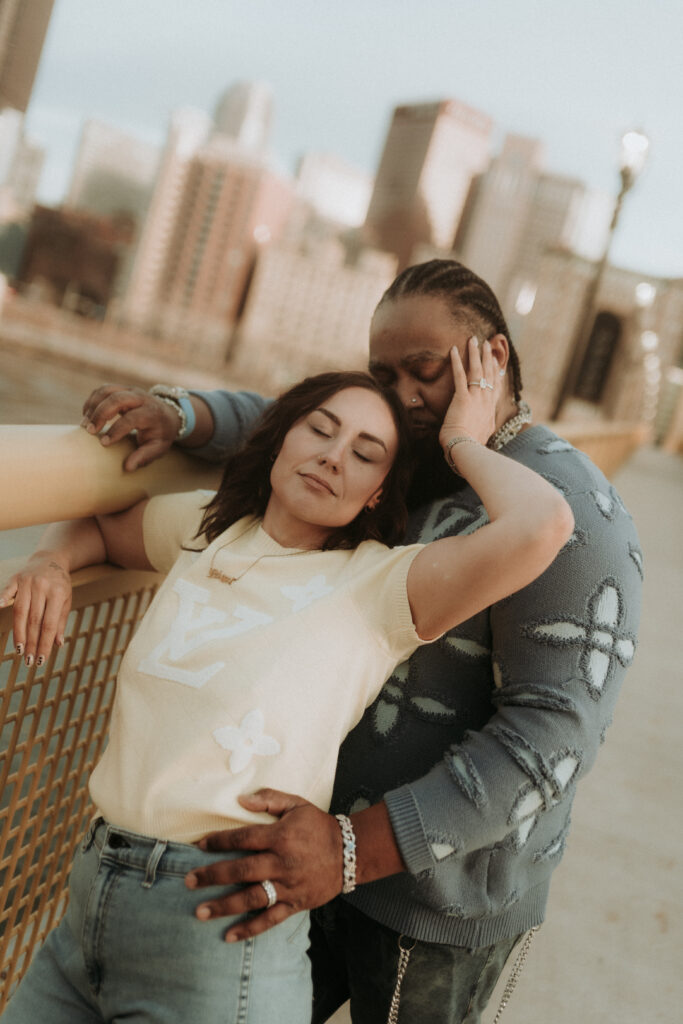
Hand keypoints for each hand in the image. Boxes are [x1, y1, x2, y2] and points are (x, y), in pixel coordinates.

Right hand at [0, 555, 71, 665]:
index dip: (45, 643)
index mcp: (57, 593)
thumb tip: (57, 644)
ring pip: (20, 611)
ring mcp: (28, 581)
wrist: (51, 559)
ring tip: (19, 650)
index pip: (49, 624)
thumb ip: (61, 621)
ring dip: (19, 632)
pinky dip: (3, 598)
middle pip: (34, 620)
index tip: (42, 660)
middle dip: (32, 643)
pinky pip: (8, 590)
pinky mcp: (16, 577)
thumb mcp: (66, 600)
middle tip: (29, 661)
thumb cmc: (60, 584)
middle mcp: (42, 587)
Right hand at [81, 385, 181, 470]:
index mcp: (152, 413)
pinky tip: (86, 415)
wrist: (168, 415)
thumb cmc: (161, 434)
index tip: (104, 443)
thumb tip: (127, 468)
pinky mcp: (122, 389)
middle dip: (100, 414)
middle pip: (117, 399)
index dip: (116, 430)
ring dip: (93, 406)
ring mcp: (130, 391)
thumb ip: (144, 456)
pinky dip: (92, 401)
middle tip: (89, 431)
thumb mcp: (158, 448)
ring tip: (85, 424)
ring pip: (107, 390)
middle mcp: (141, 398)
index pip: (131, 418)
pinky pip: (103, 390)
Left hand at [184, 789, 343, 941]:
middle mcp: (282, 862)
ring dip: (224, 906)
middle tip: (188, 881)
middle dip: (212, 876)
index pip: (243, 839)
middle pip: (242, 871)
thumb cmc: (319, 825)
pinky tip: (229, 936)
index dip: (219, 841)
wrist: (350, 852)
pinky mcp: (295, 904)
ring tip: (200, 912)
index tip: (199, 845)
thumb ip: (269, 799)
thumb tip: (241, 800)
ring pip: (252, 898)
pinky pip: (270, 919)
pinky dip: (250, 929)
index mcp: (280, 836)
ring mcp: (288, 886)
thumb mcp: (297, 804)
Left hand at [439, 338, 499, 448]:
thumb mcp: (485, 434)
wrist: (466, 447)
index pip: (496, 386)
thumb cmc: (472, 444)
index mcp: (491, 408)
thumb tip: (487, 428)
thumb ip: (486, 426)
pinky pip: (460, 375)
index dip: (497, 373)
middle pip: (489, 373)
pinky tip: (453, 349)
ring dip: (475, 353)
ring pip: (477, 370)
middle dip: (488, 357)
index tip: (498, 364)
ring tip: (474, 340)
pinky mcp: (462, 397)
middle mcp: (486, 399)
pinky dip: (456, 361)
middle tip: (487, 344)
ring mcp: (476, 397)